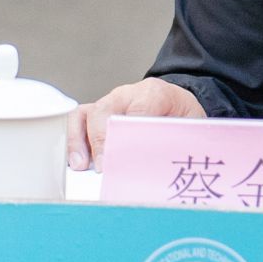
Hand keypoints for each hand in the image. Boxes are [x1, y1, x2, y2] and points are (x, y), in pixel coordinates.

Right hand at [67, 78, 205, 170]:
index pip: (138, 109)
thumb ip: (176, 140)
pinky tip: (76, 162)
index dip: (128, 134)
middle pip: (105, 110)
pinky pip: (77, 121)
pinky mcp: (96, 113)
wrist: (176, 102)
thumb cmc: (181, 116)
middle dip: (101, 140)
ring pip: (85, 114)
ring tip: (80, 166)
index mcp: (154, 93)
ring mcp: (109, 102)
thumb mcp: (190, 125)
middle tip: (102, 168)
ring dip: (78, 140)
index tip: (123, 157)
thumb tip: (161, 167)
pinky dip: (72, 140)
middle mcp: (127, 94)